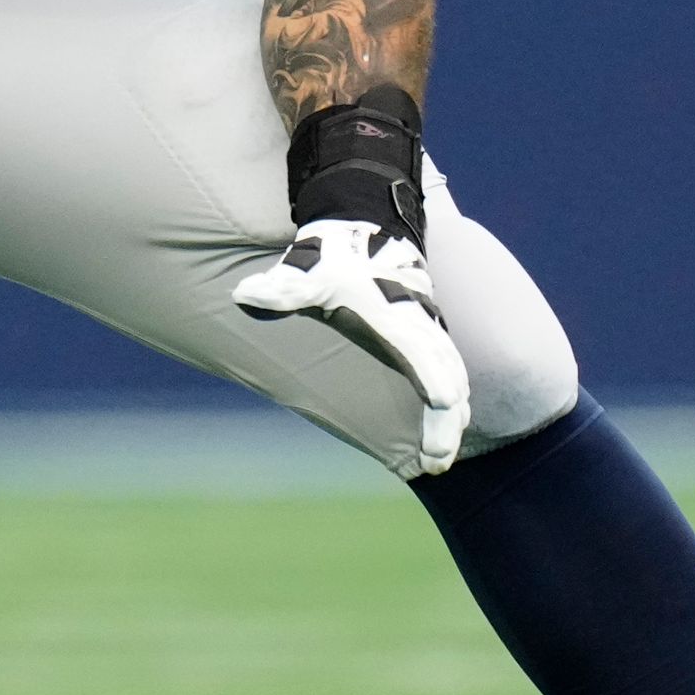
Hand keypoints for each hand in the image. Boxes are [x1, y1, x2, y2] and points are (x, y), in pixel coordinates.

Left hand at [235, 218, 468, 473]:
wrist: (358, 230)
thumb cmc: (332, 261)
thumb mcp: (306, 277)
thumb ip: (281, 291)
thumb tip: (241, 293)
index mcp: (399, 321)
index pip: (428, 364)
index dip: (438, 397)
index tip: (436, 434)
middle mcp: (421, 328)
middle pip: (450, 380)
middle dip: (447, 424)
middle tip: (436, 464)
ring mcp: (427, 331)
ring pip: (453, 376)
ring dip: (452, 417)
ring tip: (439, 459)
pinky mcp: (425, 334)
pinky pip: (449, 370)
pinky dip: (451, 398)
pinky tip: (446, 427)